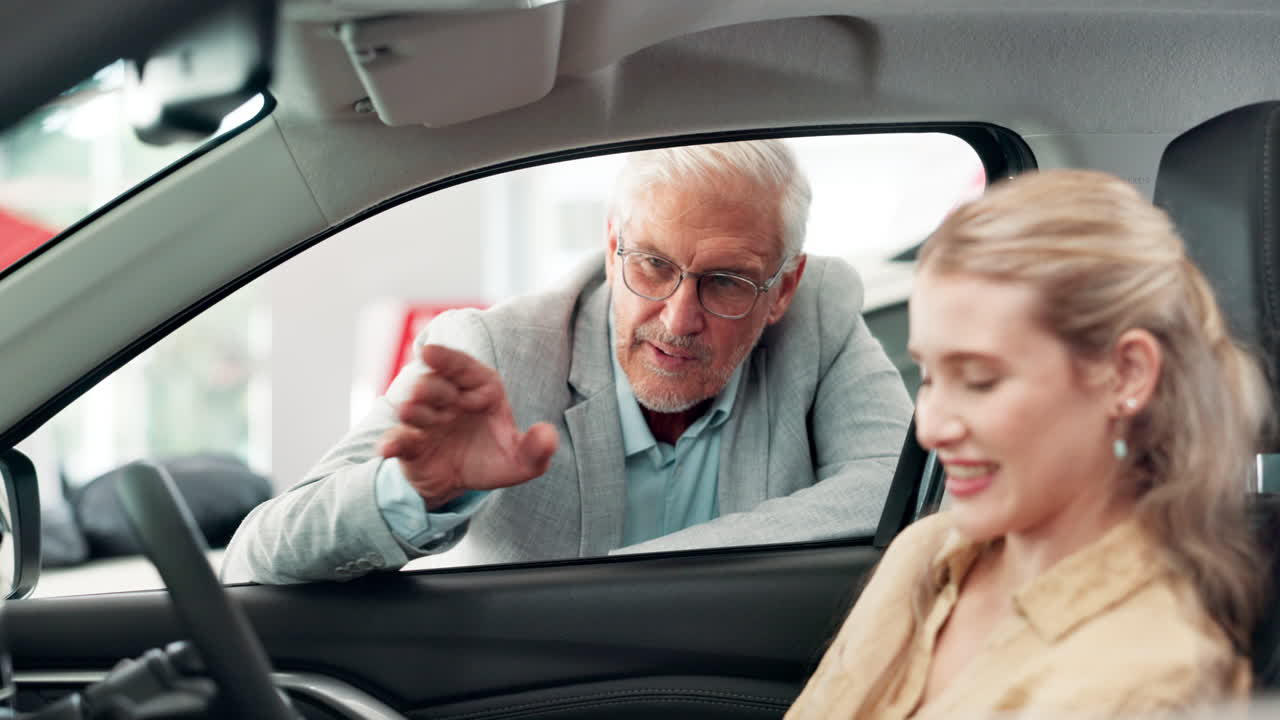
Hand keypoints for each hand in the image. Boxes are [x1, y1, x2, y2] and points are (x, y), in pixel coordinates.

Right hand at [377, 344, 558, 509]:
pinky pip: (398, 441)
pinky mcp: (410, 446)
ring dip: (412, 409)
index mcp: (479, 391)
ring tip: (410, 412)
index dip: (446, 358)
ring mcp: (426, 422)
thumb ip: (538, 448)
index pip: (463, 366)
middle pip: (434, 383)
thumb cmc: (490, 459)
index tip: (429, 352)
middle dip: (432, 387)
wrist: (458, 485)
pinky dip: (392, 442)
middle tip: (428, 394)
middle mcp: (448, 401)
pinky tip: (389, 447)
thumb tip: (548, 434)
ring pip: (413, 408)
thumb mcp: (522, 461)